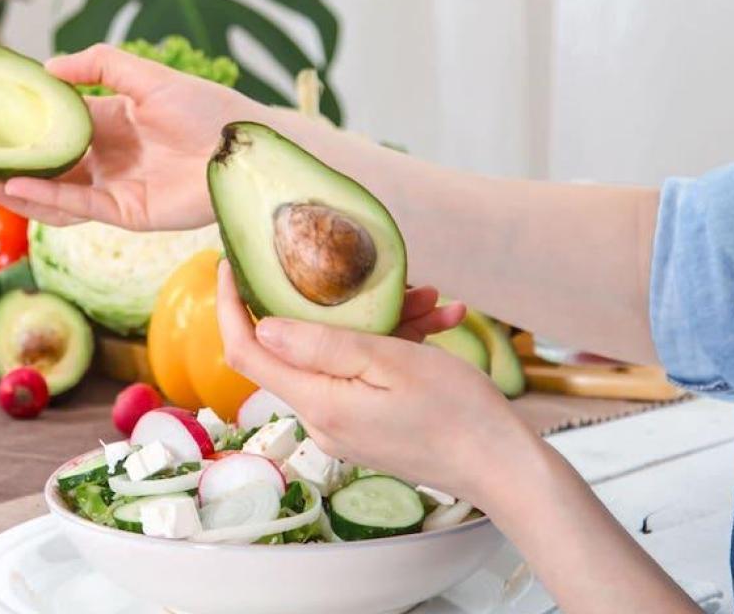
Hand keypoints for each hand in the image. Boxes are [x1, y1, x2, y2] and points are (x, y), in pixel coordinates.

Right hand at [0, 44, 253, 230]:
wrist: (244, 146)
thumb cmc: (206, 107)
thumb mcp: (148, 75)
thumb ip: (100, 64)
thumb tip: (47, 67)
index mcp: (112, 122)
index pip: (58, 124)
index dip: (24, 124)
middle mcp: (109, 157)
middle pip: (51, 164)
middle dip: (12, 164)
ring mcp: (117, 187)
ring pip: (57, 192)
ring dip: (20, 189)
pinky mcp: (128, 212)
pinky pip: (79, 208)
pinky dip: (47, 199)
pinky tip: (17, 187)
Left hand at [215, 261, 530, 503]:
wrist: (502, 466)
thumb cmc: (457, 413)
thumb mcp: (390, 362)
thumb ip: (322, 346)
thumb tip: (265, 327)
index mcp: (318, 402)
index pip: (247, 352)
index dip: (231, 307)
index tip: (232, 267)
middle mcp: (323, 419)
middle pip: (301, 349)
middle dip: (336, 305)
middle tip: (386, 279)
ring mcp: (347, 426)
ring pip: (343, 357)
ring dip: (384, 322)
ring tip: (433, 301)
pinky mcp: (370, 427)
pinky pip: (366, 376)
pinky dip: (398, 347)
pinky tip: (439, 324)